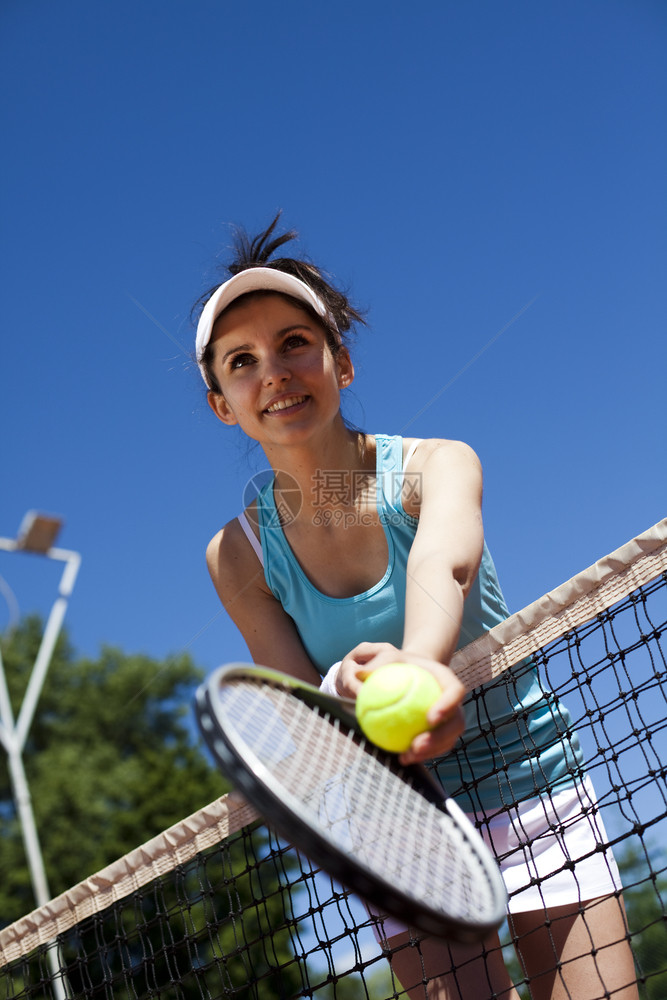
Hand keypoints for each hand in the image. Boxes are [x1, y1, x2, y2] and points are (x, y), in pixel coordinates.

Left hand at [338, 642, 465, 764]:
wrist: (410, 675)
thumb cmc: (399, 665)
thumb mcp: (389, 658)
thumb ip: (378, 664)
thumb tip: (360, 673)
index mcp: (447, 680)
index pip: (455, 691)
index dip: (447, 705)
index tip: (430, 718)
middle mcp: (453, 702)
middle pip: (455, 722)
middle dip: (439, 737)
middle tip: (417, 744)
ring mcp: (449, 720)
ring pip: (447, 740)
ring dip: (430, 751)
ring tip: (408, 756)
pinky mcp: (441, 733)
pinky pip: (435, 747)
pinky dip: (421, 755)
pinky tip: (402, 758)